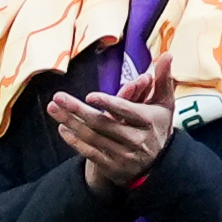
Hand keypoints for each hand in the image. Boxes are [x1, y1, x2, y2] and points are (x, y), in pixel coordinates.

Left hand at [43, 76, 178, 193]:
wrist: (158, 163)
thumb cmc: (156, 125)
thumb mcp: (164, 103)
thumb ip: (162, 79)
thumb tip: (168, 54)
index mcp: (149, 122)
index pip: (127, 111)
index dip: (109, 103)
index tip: (90, 95)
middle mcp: (137, 140)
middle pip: (103, 124)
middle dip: (78, 110)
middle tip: (58, 97)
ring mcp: (124, 155)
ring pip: (93, 138)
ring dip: (70, 122)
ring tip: (54, 108)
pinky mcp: (113, 167)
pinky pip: (90, 153)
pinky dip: (74, 141)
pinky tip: (62, 128)